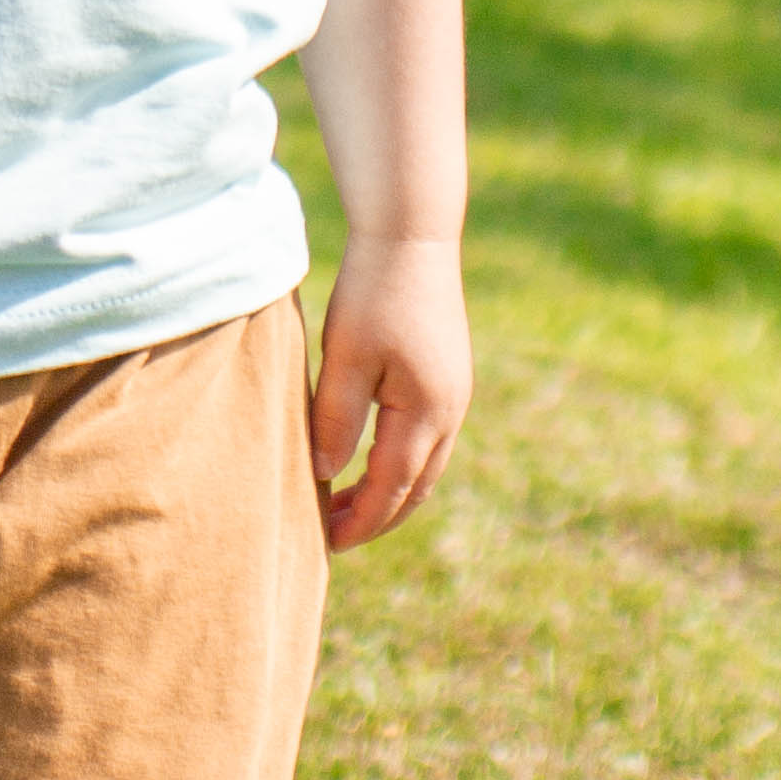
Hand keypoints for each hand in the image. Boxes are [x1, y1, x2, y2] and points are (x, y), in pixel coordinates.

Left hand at [309, 234, 471, 551]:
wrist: (412, 235)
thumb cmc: (373, 292)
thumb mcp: (346, 358)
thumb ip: (337, 420)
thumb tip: (326, 474)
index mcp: (426, 410)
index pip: (392, 488)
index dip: (360, 521)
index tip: (326, 544)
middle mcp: (450, 410)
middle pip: (416, 488)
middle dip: (376, 517)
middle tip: (332, 537)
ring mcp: (455, 394)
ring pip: (426, 467)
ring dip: (390, 493)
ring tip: (346, 508)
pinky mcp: (449, 377)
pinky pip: (428, 440)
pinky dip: (401, 465)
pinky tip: (370, 461)